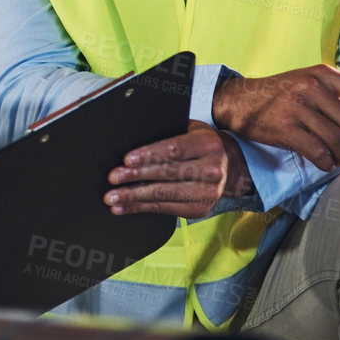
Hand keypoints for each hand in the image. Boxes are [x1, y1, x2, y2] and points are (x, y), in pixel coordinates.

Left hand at [105, 121, 244, 218]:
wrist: (227, 167)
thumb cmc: (198, 144)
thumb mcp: (189, 130)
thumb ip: (167, 132)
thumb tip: (129, 137)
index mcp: (208, 144)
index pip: (175, 149)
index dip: (150, 154)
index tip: (126, 159)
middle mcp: (213, 170)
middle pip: (168, 174)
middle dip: (136, 177)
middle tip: (113, 178)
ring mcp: (208, 193)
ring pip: (164, 195)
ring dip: (134, 197)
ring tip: (111, 197)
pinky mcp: (199, 210)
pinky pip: (165, 209)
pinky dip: (140, 208)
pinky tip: (122, 207)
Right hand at [212, 64, 339, 170]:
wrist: (239, 100)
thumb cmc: (282, 94)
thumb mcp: (313, 85)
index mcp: (322, 74)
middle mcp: (312, 87)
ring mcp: (297, 108)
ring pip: (336, 141)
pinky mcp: (284, 128)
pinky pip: (317, 152)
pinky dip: (326, 163)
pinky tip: (325, 163)